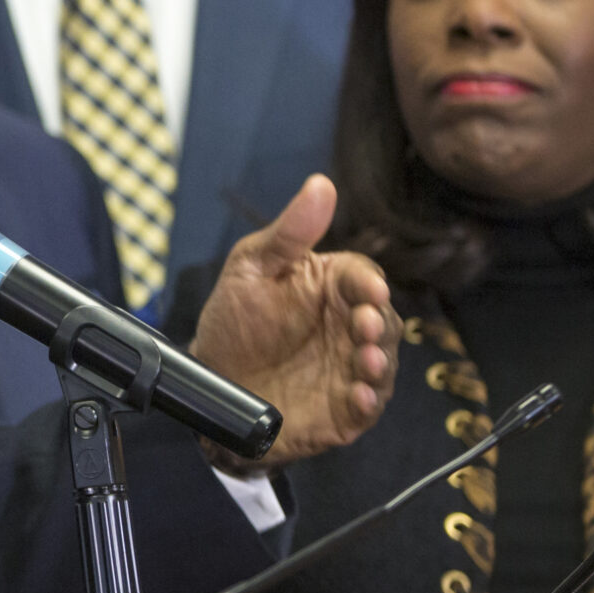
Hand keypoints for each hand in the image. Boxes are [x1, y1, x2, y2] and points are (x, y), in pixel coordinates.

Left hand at [188, 174, 396, 469]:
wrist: (211, 379)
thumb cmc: (235, 319)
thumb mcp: (252, 267)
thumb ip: (289, 233)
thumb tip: (320, 183)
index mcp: (330, 288)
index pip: (363, 279)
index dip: (368, 284)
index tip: (369, 289)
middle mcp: (348, 327)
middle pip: (382, 322)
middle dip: (378, 324)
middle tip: (364, 326)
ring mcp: (349, 369)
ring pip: (382, 365)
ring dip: (380, 364)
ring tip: (366, 361)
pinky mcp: (344, 408)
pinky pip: (367, 407)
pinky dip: (368, 402)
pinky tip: (359, 396)